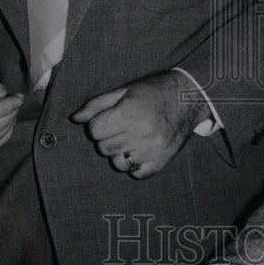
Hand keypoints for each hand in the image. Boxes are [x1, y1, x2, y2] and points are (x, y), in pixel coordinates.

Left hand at [72, 71, 208, 177]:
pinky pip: (136, 173)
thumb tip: (75, 118)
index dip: (98, 124)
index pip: (95, 130)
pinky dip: (134, 164)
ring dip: (119, 152)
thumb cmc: (153, 92)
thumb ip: (97, 104)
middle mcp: (142, 133)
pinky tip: (140, 149)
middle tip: (121, 126)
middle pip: (104, 148)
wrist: (188, 99)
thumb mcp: (124, 90)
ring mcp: (153, 150)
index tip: (109, 117)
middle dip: (107, 137)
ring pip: (118, 163)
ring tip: (131, 138)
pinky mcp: (162, 161)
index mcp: (131, 112)